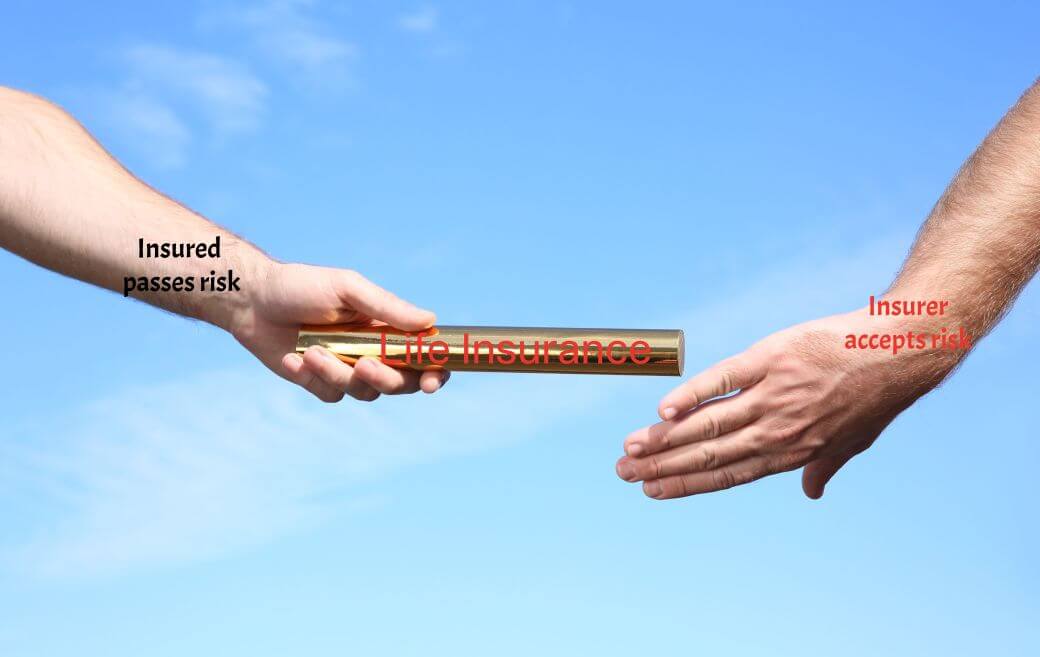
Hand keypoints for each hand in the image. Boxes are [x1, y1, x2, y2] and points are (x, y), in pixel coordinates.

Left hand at [230, 262, 448, 401]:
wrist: (251, 300)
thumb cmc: (302, 286)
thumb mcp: (347, 289)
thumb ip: (388, 307)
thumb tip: (430, 321)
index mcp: (387, 328)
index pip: (424, 355)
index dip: (435, 371)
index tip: (432, 381)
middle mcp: (373, 351)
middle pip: (400, 383)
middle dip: (386, 379)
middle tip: (364, 363)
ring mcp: (347, 369)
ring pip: (363, 392)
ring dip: (339, 374)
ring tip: (312, 351)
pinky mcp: (320, 382)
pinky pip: (330, 395)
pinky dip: (312, 378)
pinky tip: (292, 358)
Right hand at [616, 311, 956, 499]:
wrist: (900, 350)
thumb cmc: (876, 396)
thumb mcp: (854, 442)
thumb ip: (825, 467)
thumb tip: (813, 493)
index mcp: (792, 452)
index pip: (727, 474)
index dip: (686, 485)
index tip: (653, 490)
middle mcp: (777, 430)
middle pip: (708, 455)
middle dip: (662, 467)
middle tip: (623, 472)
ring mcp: (773, 396)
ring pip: (708, 424)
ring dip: (665, 439)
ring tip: (629, 448)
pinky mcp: (771, 360)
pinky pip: (724, 381)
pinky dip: (692, 396)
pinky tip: (664, 411)